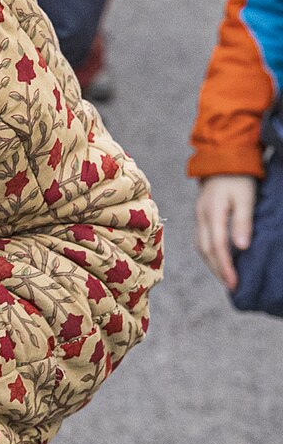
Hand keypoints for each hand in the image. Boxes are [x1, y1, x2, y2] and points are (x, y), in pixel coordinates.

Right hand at [195, 174, 257, 289]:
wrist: (222, 157)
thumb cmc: (238, 178)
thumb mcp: (245, 198)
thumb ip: (242, 222)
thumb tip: (241, 248)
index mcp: (212, 213)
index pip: (217, 246)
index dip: (225, 267)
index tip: (234, 283)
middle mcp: (201, 217)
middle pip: (205, 250)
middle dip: (217, 270)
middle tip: (232, 286)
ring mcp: (199, 216)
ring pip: (201, 246)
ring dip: (212, 263)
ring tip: (226, 277)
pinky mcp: (201, 215)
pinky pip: (201, 238)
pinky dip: (209, 253)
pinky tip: (219, 258)